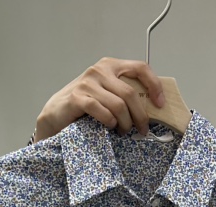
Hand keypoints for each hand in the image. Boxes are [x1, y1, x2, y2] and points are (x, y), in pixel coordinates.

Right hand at [34, 57, 165, 141]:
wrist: (55, 114)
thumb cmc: (84, 106)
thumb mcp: (107, 94)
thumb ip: (125, 94)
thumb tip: (152, 108)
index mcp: (111, 66)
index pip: (140, 68)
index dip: (154, 85)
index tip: (160, 104)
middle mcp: (100, 70)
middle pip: (130, 93)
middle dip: (140, 116)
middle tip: (141, 130)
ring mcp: (88, 83)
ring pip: (119, 105)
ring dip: (125, 123)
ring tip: (123, 132)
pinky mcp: (78, 97)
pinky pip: (103, 112)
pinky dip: (109, 122)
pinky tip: (109, 127)